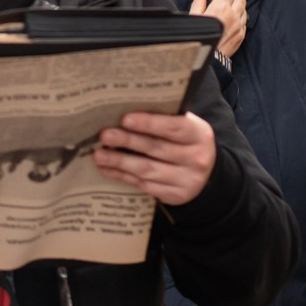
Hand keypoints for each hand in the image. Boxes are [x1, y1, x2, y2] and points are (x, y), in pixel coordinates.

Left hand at [93, 111, 216, 206]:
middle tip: (104, 135)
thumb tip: (122, 109)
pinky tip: (106, 168)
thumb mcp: (184, 127)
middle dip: (127, 141)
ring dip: (119, 162)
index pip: (173, 128)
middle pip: (156, 148)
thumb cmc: (185, 142)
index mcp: (199, 135)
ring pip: (147, 170)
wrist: (206, 174)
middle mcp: (197, 159)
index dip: (148, 123)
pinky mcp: (174, 195)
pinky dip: (122, 175)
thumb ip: (163, 118)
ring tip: (98, 155)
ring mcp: (187, 180)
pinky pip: (143, 185)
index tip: (125, 119)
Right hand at [193, 0, 247, 59]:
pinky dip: (240, 18)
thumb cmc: (196, 37)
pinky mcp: (242, 35)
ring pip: (244, 9)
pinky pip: (244, 22)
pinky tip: (231, 21)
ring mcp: (239, 25)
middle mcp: (233, 14)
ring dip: (238, 6)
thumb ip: (198, 2)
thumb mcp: (193, 17)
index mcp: (220, 7)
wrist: (208, 59)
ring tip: (229, 9)